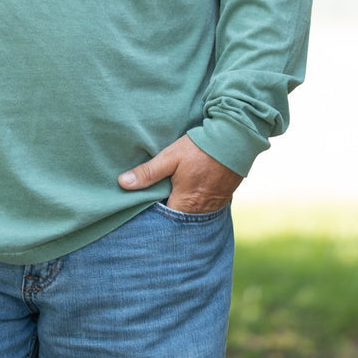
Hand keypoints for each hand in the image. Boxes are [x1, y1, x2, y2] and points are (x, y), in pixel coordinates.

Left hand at [118, 135, 242, 213]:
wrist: (234, 139)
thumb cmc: (199, 149)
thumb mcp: (169, 157)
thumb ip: (148, 173)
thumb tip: (123, 183)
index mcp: (185, 203)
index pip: (164, 218)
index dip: (154, 212)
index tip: (145, 203)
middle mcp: (202, 210)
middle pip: (179, 216)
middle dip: (168, 209)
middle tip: (158, 197)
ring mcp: (215, 205)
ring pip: (193, 212)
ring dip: (182, 205)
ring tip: (173, 193)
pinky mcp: (224, 197)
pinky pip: (206, 206)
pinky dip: (197, 201)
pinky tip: (191, 190)